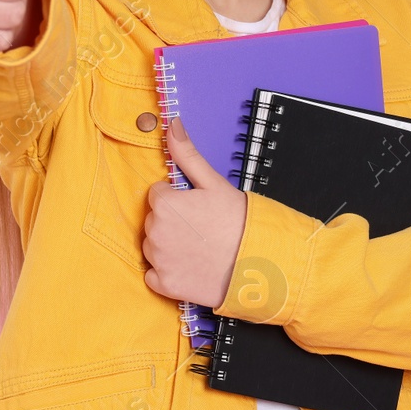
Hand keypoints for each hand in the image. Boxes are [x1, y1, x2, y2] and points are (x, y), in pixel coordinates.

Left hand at [142, 117, 248, 306]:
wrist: (258, 264)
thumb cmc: (239, 222)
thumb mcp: (214, 183)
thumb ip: (187, 154)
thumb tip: (171, 124)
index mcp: (165, 204)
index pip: (157, 195)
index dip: (178, 199)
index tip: (198, 209)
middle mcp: (155, 232)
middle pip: (154, 220)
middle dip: (172, 221)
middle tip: (201, 227)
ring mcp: (158, 260)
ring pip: (152, 246)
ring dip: (168, 246)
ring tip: (198, 247)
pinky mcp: (164, 285)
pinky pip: (154, 274)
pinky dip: (167, 272)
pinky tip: (190, 266)